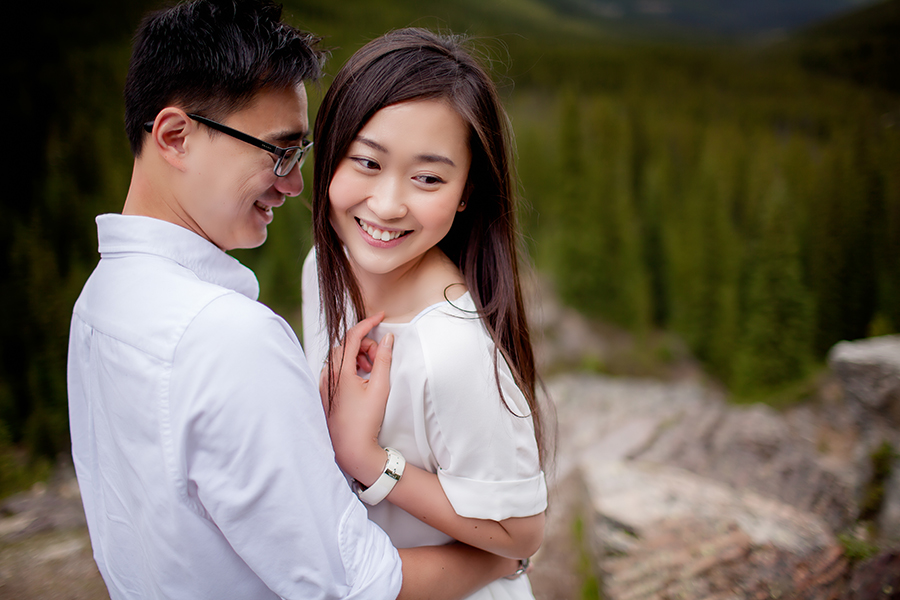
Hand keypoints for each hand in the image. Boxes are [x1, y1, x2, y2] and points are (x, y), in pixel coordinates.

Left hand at [323, 313, 393, 485]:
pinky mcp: (325, 393)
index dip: (367, 322)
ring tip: (370, 371)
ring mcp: (324, 384)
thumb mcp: (380, 387)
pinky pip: (335, 370)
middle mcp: (328, 375)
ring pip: (340, 357)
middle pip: (346, 345)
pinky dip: (349, 368)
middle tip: (378, 359)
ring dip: (357, 357)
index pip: (352, 336)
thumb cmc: (365, 421)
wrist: (351, 448)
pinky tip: (361, 381)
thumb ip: (383, 359)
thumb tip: (387, 339)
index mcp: (341, 371)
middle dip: (365, 345)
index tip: (381, 317)